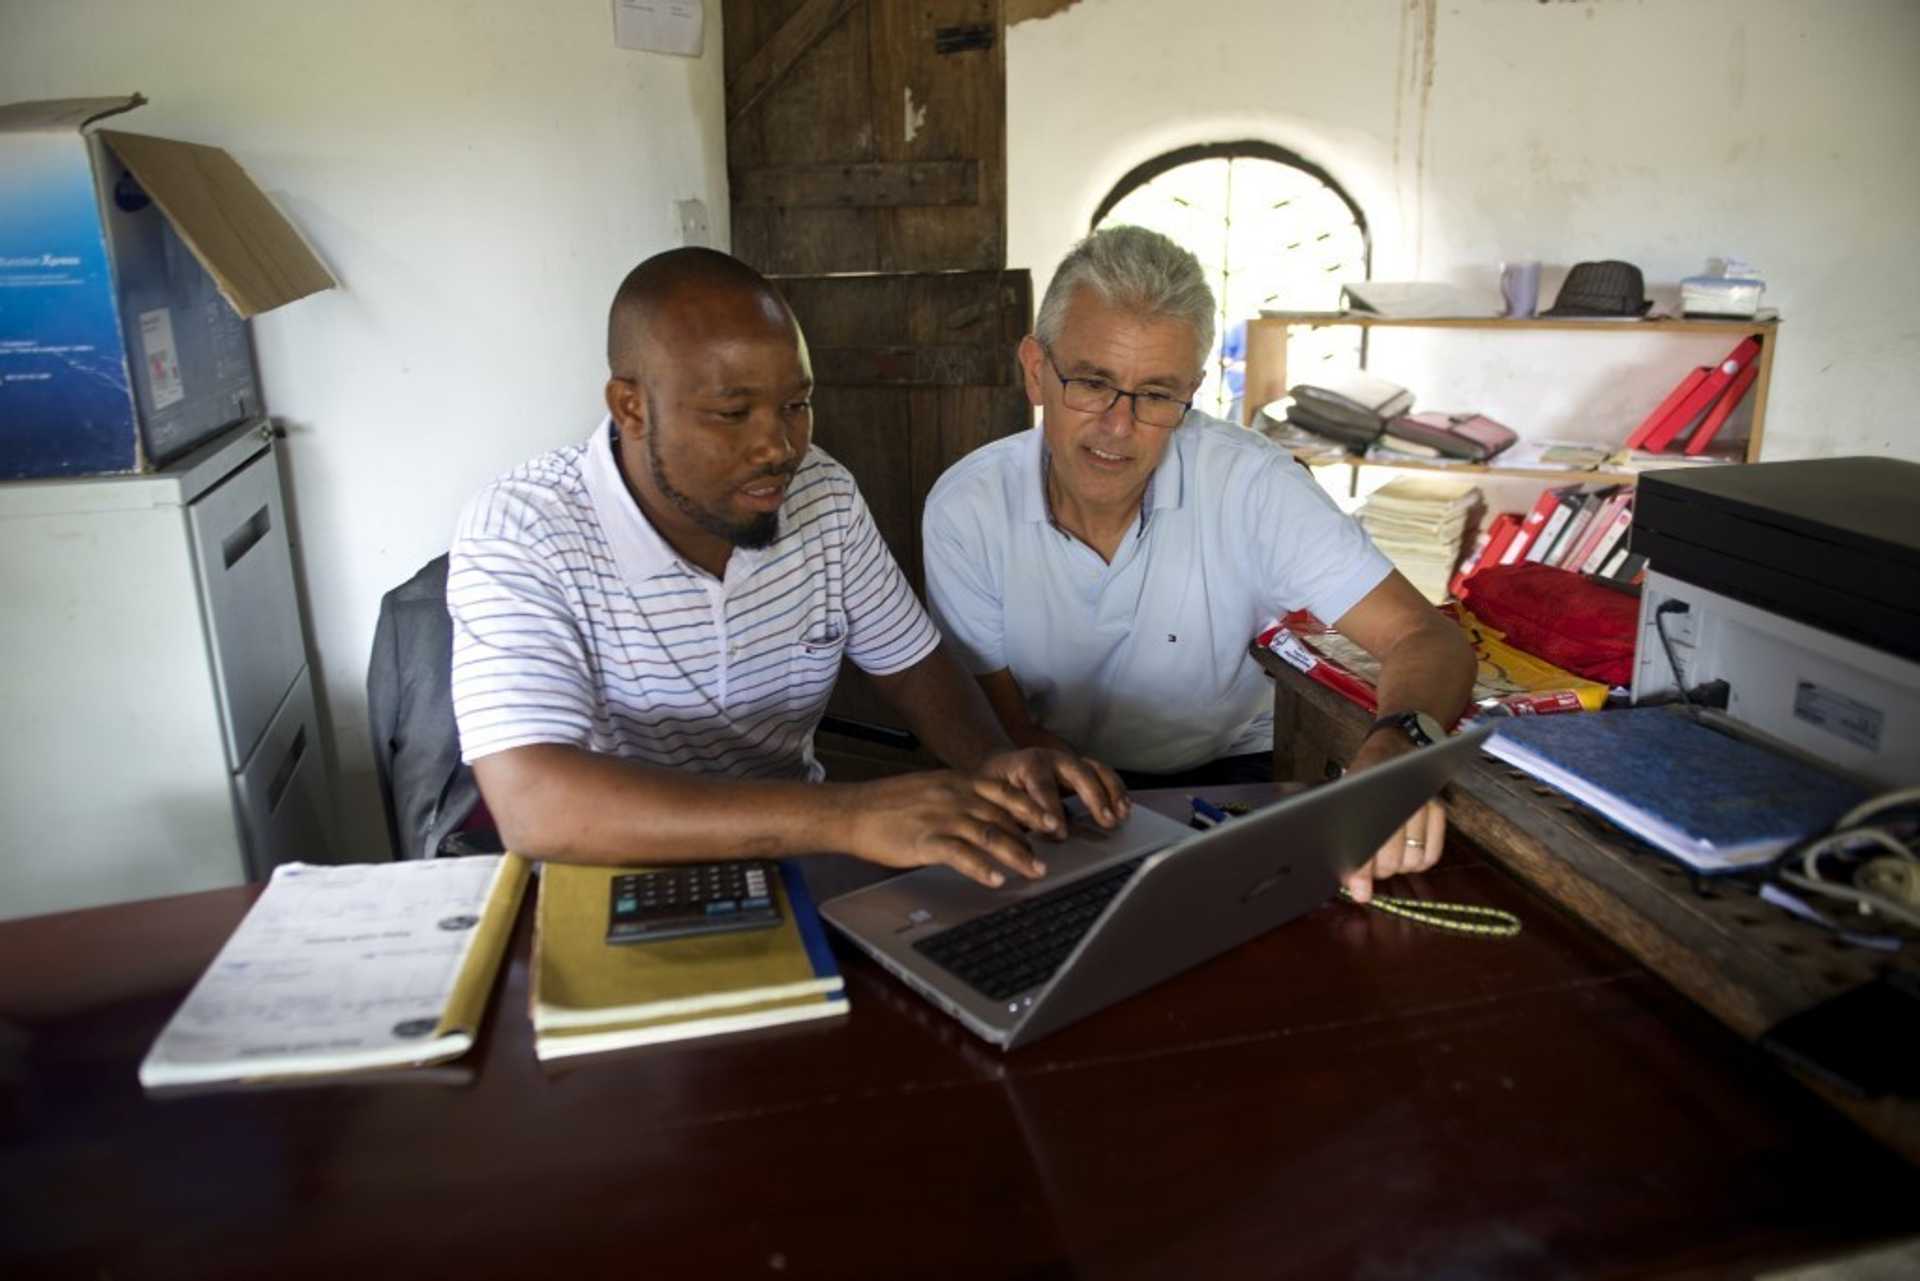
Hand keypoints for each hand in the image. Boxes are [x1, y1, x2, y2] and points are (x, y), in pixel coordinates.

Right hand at [842, 771, 1056, 887]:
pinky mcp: (925, 840)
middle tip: (1048, 856)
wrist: (852, 810)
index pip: (1005, 792)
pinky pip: (961, 855)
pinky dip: (983, 868)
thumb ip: (958, 798)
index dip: (1032, 808)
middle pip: (1004, 817)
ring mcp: (941, 817)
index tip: (1052, 821)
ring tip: (1035, 871)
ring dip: (1017, 856)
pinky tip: (996, 879)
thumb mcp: (929, 788)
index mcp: (957, 782)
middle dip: (1030, 839)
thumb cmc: (888, 804)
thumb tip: (985, 814)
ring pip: (991, 835)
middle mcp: (955, 796)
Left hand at [976, 747, 1129, 837]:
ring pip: (1096, 770)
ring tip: (1121, 815)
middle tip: (1104, 821)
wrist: (998, 767)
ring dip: (1111, 792)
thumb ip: (1014, 817)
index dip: (1052, 809)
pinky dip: (1116, 790)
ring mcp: (1069, 761)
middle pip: (1078, 772)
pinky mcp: (1080, 769)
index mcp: (1027, 764)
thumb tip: (1028, 840)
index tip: (1060, 832)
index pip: (1042, 785)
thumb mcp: (996, 800)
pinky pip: (1104, 775)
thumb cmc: (995, 788)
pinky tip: (1124, 809)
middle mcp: (1052, 758)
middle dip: (1093, 797)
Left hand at [1344, 797, 1445, 904]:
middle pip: (1391, 860)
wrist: (1382, 762)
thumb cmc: (1358, 794)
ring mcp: (1419, 803)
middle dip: (1378, 869)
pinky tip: (1406, 851)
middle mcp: (1395, 800)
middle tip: (1370, 862)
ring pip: (1412, 861)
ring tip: (1387, 853)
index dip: (1360, 871)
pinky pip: (1431, 856)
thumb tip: (1361, 894)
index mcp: (1363, 798)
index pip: (1364, 847)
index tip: (1359, 890)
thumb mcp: (1342, 816)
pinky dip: (1418, 861)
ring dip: (1398, 866)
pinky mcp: (1437, 809)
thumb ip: (1346, 851)